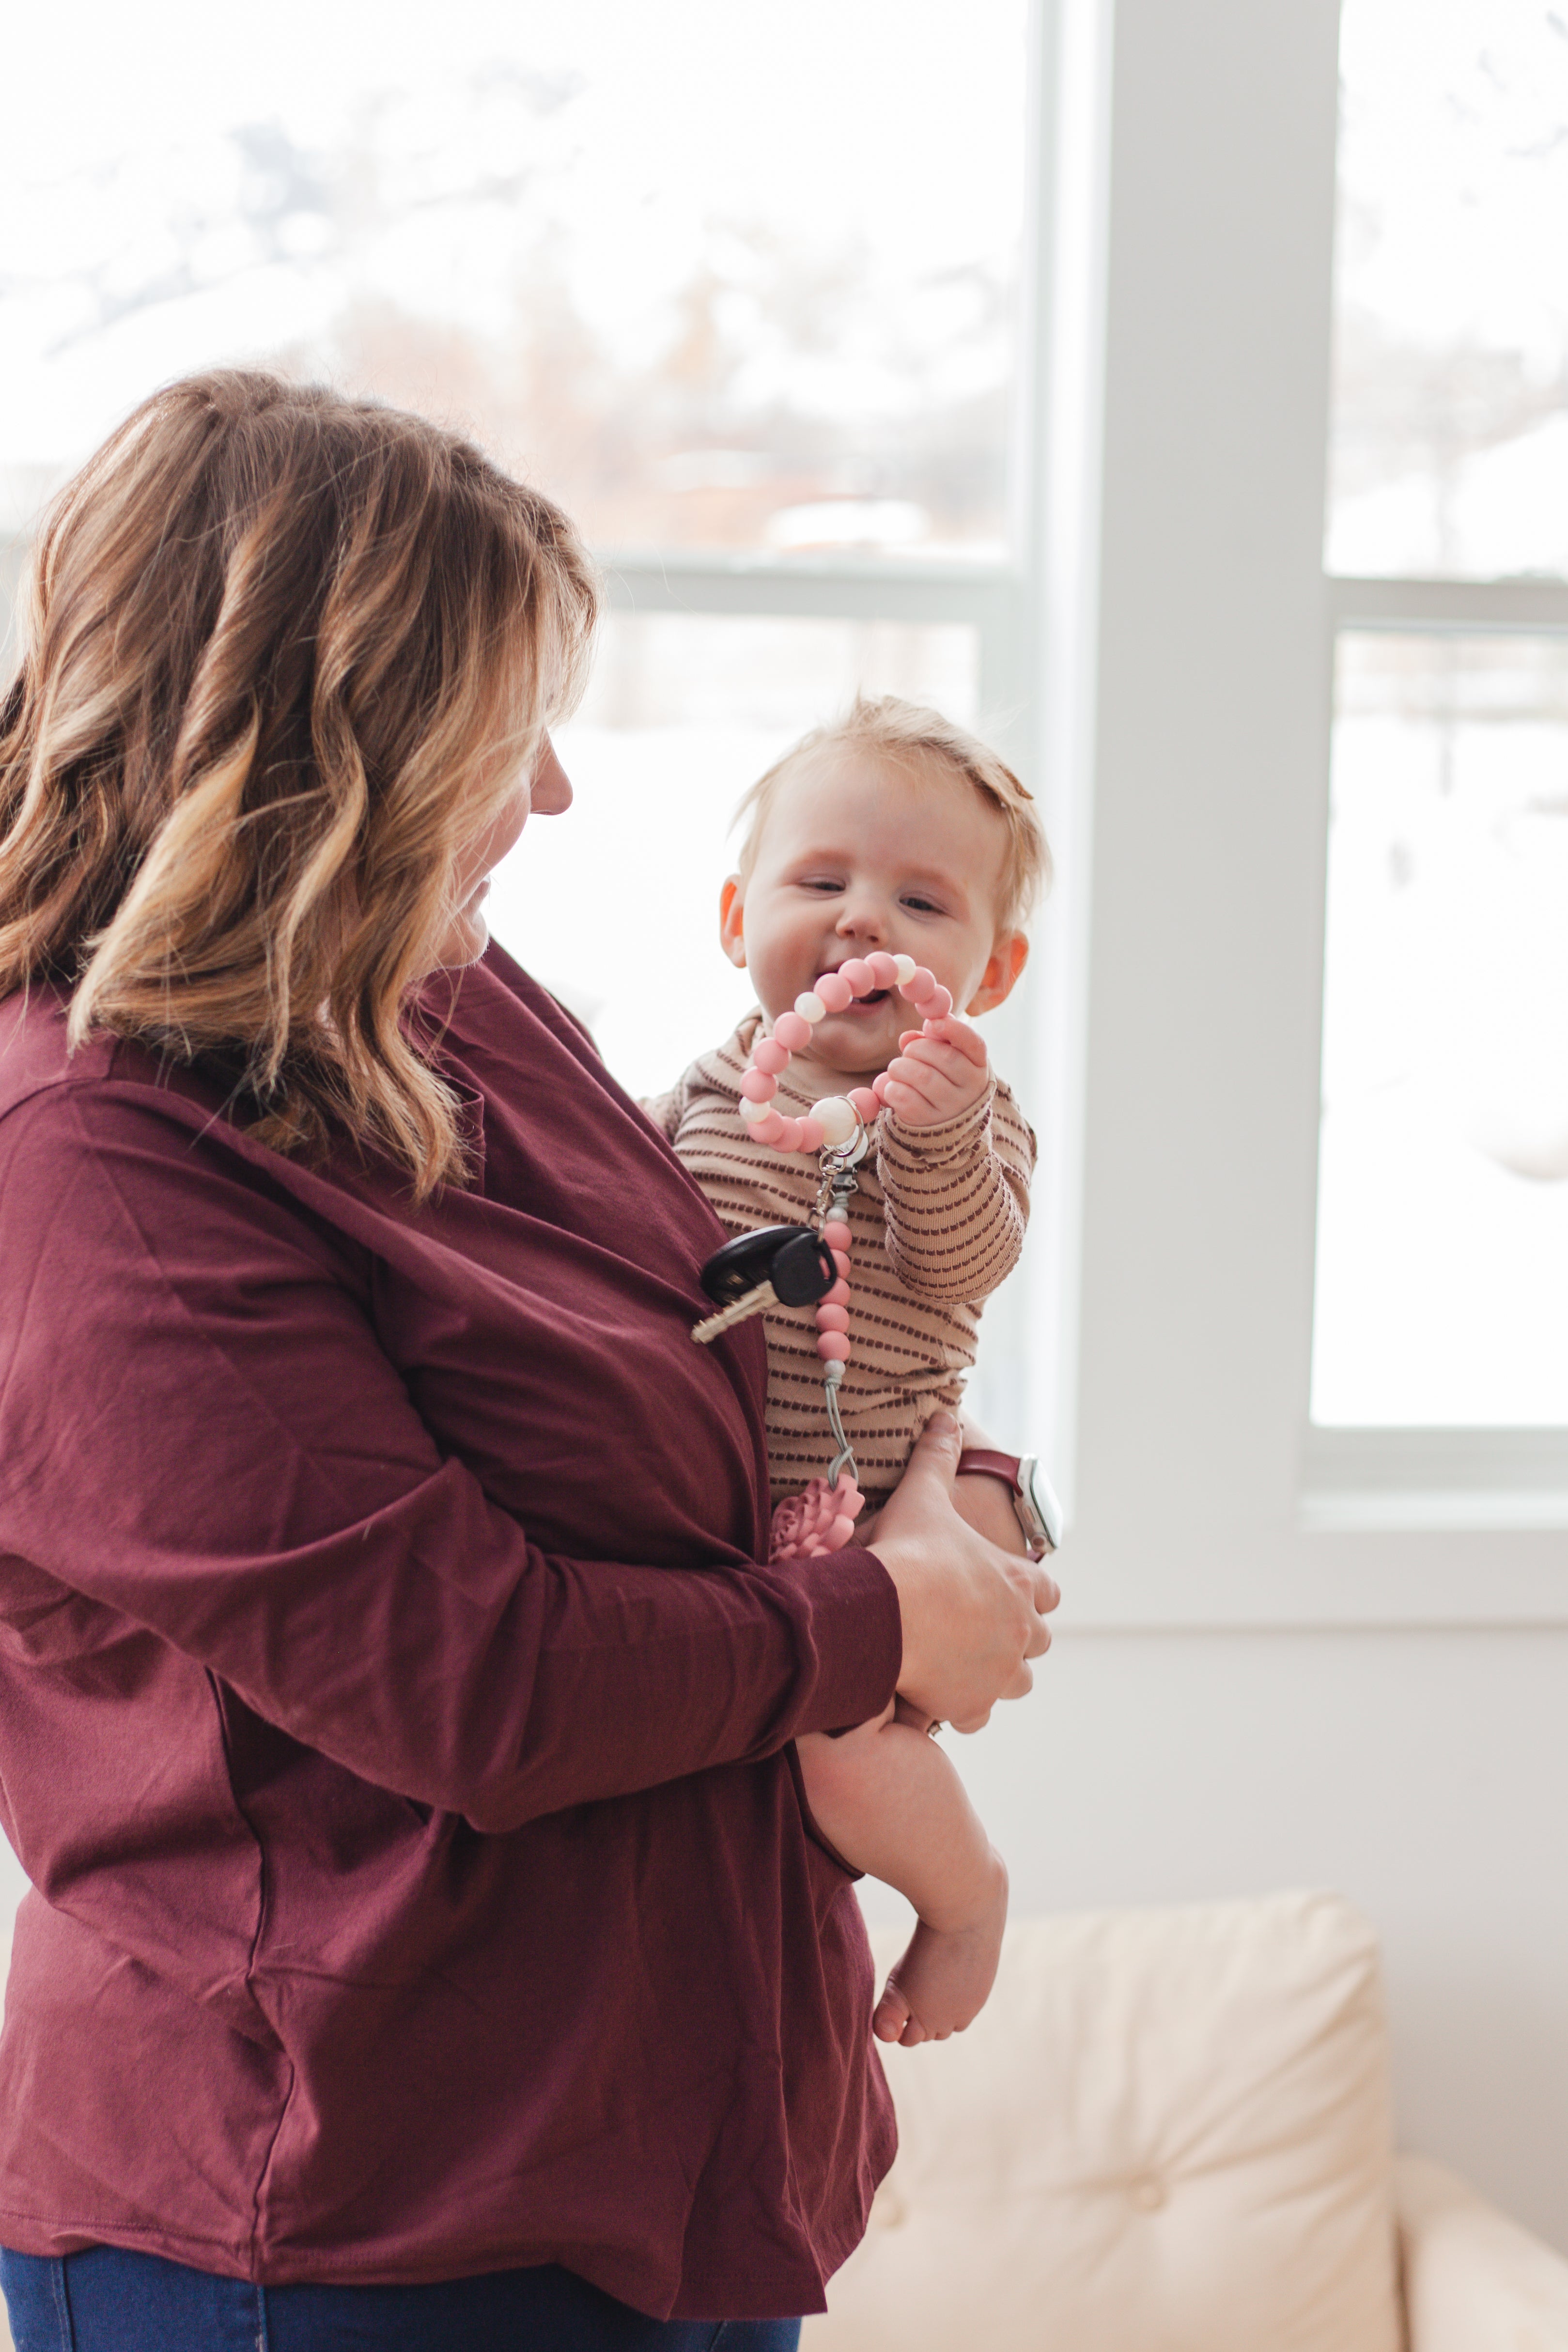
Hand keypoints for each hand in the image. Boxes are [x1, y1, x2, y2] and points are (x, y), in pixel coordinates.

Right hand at [866, 1412, 1057, 1730]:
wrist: (881, 1611)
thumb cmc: (909, 1551)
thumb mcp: (924, 1495)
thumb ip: (938, 1457)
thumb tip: (945, 1414)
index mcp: (1020, 1582)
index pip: (1049, 1592)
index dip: (1030, 1593)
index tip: (1006, 1593)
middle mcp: (1022, 1631)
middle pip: (1038, 1641)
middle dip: (1014, 1638)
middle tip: (974, 1630)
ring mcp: (1001, 1672)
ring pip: (1017, 1682)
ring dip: (994, 1675)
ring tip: (957, 1665)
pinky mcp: (972, 1705)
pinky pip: (977, 1715)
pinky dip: (960, 1707)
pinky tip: (932, 1693)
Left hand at [873, 1016, 989, 1128]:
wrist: (942, 1123)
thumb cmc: (942, 1079)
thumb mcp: (944, 1057)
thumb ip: (929, 1040)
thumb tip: (908, 1037)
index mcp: (978, 1065)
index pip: (974, 1044)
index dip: (954, 1029)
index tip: (932, 1024)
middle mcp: (971, 1088)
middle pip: (945, 1057)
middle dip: (917, 1048)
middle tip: (908, 1051)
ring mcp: (952, 1108)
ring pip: (922, 1076)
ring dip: (900, 1067)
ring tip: (897, 1069)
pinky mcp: (929, 1123)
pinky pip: (905, 1097)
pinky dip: (892, 1087)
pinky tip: (893, 1087)